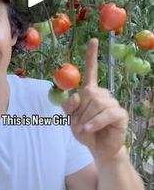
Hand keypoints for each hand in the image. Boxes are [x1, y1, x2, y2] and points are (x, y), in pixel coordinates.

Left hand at [62, 38, 128, 160]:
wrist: (99, 149)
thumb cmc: (85, 131)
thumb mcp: (71, 119)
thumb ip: (69, 106)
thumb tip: (76, 95)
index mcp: (90, 91)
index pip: (91, 71)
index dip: (91, 56)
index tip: (93, 40)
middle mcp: (102, 94)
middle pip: (88, 93)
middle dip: (79, 112)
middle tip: (79, 125)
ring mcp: (112, 103)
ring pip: (96, 103)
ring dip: (86, 119)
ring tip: (85, 129)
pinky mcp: (120, 114)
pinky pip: (106, 113)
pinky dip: (95, 122)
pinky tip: (89, 129)